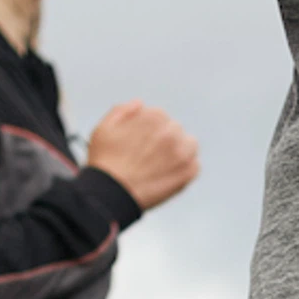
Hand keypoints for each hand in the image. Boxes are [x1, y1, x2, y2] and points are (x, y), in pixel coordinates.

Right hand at [85, 101, 199, 209]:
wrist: (110, 194)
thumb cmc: (105, 163)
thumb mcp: (104, 127)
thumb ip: (122, 110)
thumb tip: (139, 104)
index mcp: (154, 116)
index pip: (159, 117)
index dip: (148, 130)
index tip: (141, 143)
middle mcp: (171, 131)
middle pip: (174, 130)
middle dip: (164, 140)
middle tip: (148, 157)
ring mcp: (182, 152)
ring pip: (189, 145)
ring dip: (179, 152)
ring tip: (159, 166)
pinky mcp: (188, 172)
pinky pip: (194, 166)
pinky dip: (184, 171)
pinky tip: (166, 177)